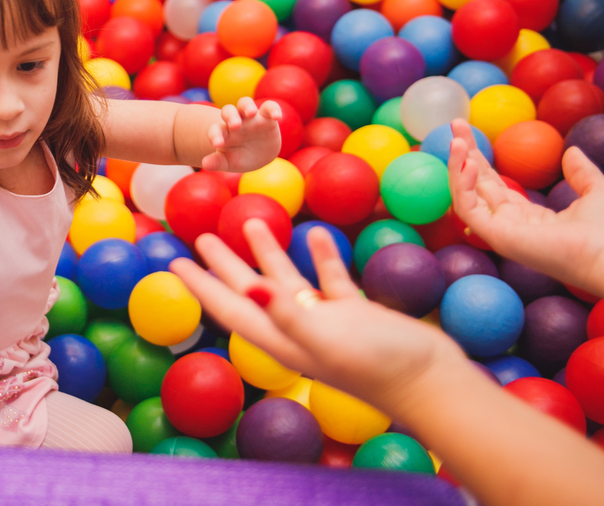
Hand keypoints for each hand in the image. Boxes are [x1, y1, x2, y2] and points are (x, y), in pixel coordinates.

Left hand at [170, 220, 464, 416]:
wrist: (430, 381)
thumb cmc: (376, 365)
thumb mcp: (325, 337)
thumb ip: (286, 313)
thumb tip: (250, 288)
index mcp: (279, 338)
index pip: (227, 307)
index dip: (199, 285)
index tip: (173, 262)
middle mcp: (294, 329)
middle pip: (249, 290)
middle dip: (224, 264)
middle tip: (202, 236)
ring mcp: (324, 321)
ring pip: (288, 280)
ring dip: (270, 253)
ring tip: (255, 222)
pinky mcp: (354, 314)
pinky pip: (330, 278)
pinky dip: (320, 256)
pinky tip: (315, 233)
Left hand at [202, 98, 282, 172]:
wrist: (257, 154)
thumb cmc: (238, 157)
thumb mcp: (229, 162)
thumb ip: (218, 162)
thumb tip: (204, 164)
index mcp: (223, 132)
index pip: (216, 129)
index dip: (215, 135)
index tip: (216, 145)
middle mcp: (235, 121)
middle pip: (229, 111)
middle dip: (230, 116)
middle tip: (234, 125)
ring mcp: (251, 118)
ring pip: (245, 103)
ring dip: (247, 106)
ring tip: (251, 113)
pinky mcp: (267, 118)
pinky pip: (269, 107)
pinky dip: (273, 109)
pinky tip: (277, 116)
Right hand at [447, 119, 603, 301]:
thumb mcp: (595, 192)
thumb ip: (581, 173)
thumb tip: (572, 151)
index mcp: (527, 217)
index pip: (493, 183)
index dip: (480, 157)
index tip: (470, 131)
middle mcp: (508, 224)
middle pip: (475, 184)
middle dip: (463, 154)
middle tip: (456, 124)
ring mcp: (500, 232)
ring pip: (464, 196)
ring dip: (457, 167)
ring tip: (457, 140)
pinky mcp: (497, 237)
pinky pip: (468, 209)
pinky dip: (463, 185)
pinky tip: (470, 163)